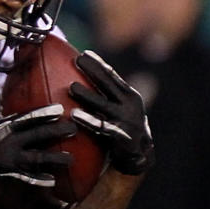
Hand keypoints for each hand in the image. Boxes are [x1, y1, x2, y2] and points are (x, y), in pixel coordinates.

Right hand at [0, 85, 75, 187]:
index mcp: (4, 127)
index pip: (29, 118)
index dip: (45, 113)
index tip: (61, 109)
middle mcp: (11, 142)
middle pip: (39, 135)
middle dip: (57, 132)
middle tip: (74, 129)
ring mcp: (10, 159)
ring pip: (38, 158)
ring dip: (55, 159)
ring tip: (70, 160)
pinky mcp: (7, 173)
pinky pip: (26, 178)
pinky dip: (39, 180)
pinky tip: (52, 181)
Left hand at [69, 51, 153, 175]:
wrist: (138, 155)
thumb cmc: (122, 128)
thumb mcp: (119, 108)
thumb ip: (108, 94)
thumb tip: (89, 78)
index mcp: (128, 95)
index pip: (112, 75)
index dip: (99, 64)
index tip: (85, 53)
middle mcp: (128, 104)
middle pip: (108, 84)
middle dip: (93, 71)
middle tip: (77, 60)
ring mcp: (125, 119)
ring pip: (102, 104)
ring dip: (87, 95)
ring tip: (71, 87)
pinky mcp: (120, 135)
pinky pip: (101, 127)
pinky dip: (88, 120)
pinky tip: (74, 115)